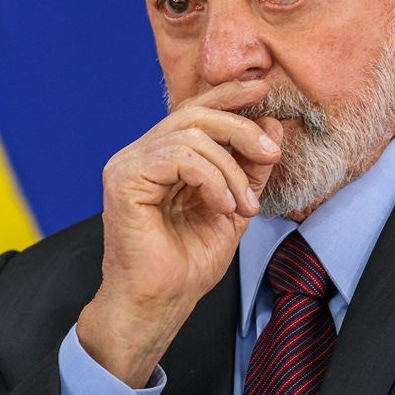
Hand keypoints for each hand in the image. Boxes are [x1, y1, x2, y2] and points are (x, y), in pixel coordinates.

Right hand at [76, 78, 282, 386]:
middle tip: (271, 154)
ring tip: (242, 206)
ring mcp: (128, 163)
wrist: (159, 305)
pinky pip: (180, 156)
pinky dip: (212, 178)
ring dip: (231, 168)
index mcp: (162, 157)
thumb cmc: (188, 264)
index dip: (228, 94)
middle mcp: (140, 154)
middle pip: (196, 114)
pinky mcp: (124, 179)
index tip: (262, 89)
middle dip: (242, 129)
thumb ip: (249, 168)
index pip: (195, 111)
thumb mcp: (234, 207)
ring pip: (191, 134)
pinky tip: (222, 207)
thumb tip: (271, 122)